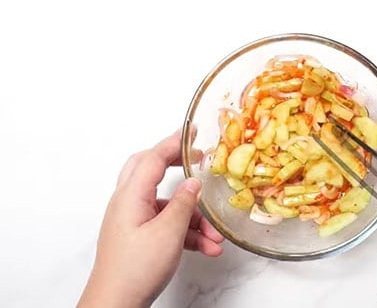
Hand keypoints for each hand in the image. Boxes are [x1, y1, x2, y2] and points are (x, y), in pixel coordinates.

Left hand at [78, 128, 223, 307]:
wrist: (116, 304)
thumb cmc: (135, 269)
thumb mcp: (168, 233)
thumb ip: (183, 204)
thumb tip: (193, 183)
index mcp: (130, 196)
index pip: (153, 158)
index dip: (174, 143)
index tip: (193, 132)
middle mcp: (128, 204)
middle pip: (151, 172)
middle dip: (177, 166)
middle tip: (198, 161)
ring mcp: (133, 220)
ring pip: (167, 205)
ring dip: (193, 217)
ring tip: (215, 237)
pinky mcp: (140, 237)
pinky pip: (167, 225)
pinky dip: (187, 233)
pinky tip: (206, 247)